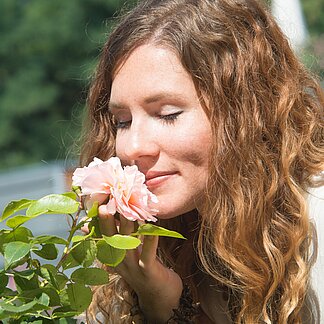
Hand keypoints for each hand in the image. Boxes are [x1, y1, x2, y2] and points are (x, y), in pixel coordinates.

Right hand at [98, 204, 182, 322]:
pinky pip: (148, 255)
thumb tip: (106, 221)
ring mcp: (133, 268)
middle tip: (104, 203)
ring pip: (127, 244)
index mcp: (114, 256)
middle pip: (111, 238)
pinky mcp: (148, 272)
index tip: (98, 202)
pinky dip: (150, 241)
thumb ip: (120, 237)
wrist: (160, 298)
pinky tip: (154, 227)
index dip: (100, 219)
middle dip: (107, 221)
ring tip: (126, 209)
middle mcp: (120, 262)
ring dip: (126, 226)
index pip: (103, 235)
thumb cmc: (145, 269)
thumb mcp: (129, 253)